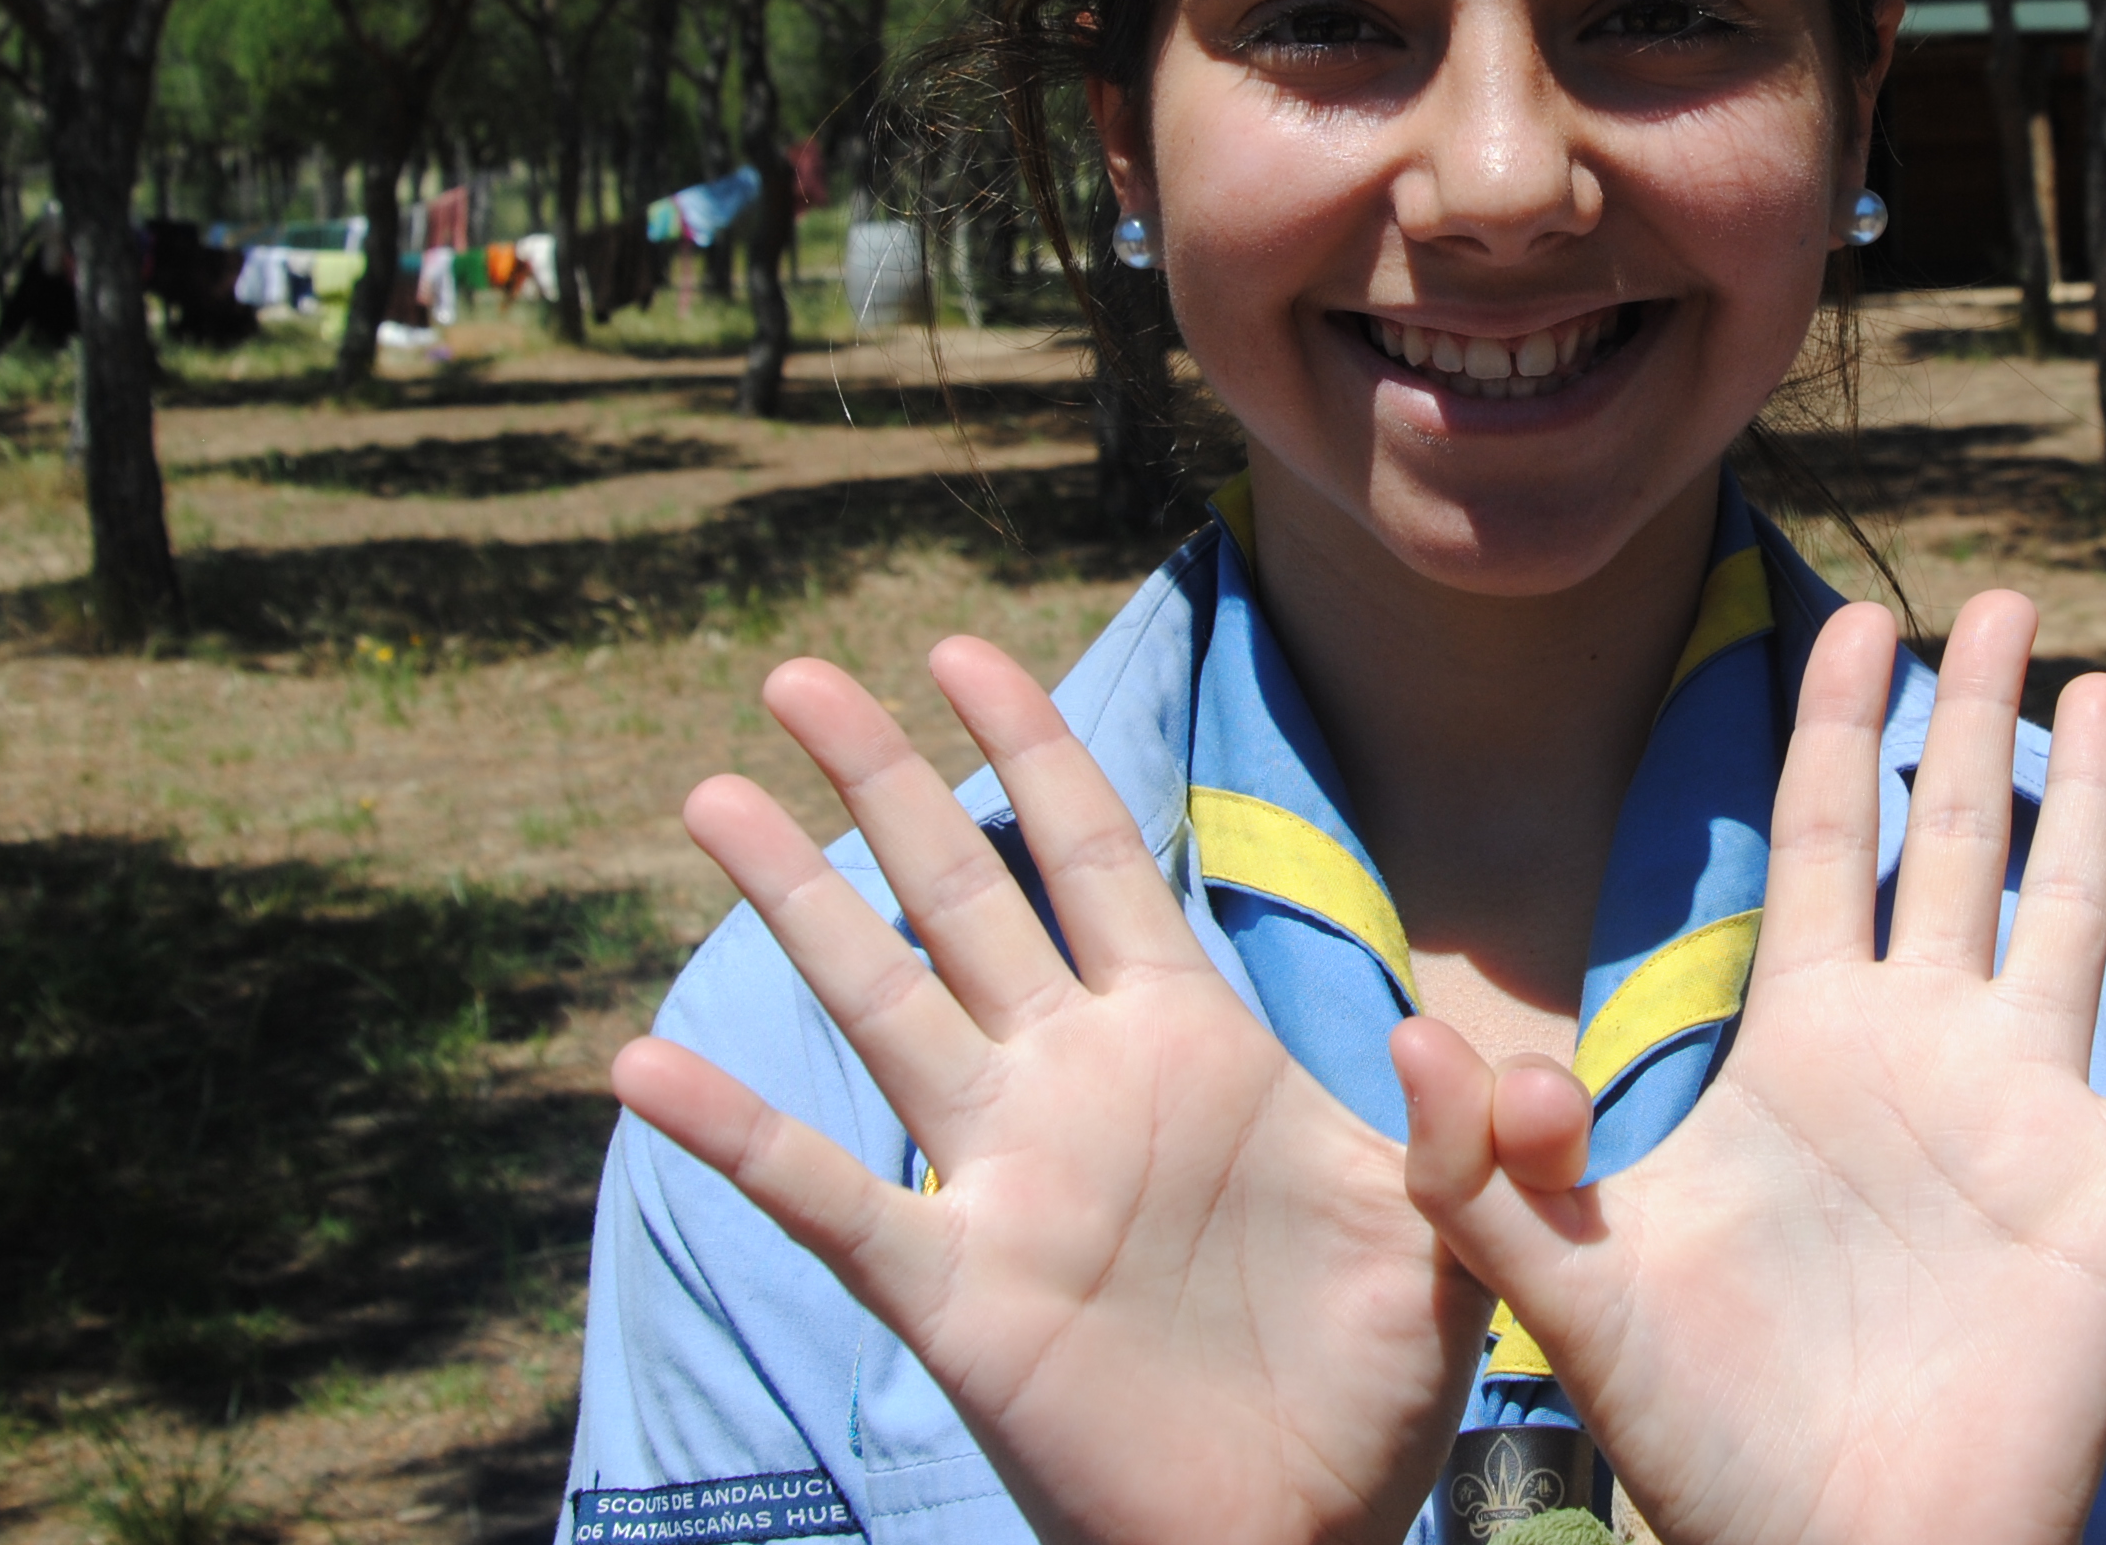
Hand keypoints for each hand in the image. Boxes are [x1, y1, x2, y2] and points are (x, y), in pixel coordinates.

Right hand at [613, 649, 1492, 1544]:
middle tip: (795, 675)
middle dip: (881, 781)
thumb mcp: (1454, 1240)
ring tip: (706, 799)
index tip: (959, 650)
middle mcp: (1078, 1083)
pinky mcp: (962, 1294)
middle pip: (961, 895)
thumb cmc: (1376, 1385)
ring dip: (795, 903)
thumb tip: (1453, 1038)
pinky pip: (829, 1199)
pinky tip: (641, 1065)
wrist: (1312, 1537)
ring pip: (882, 1005)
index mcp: (1189, 1041)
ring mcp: (1008, 1180)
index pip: (1094, 856)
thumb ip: (1464, 1134)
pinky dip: (738, 1135)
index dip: (1032, 750)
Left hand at [1391, 594, 2105, 1544]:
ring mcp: (2027, 1119)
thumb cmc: (1704, 1450)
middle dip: (1968, 719)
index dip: (1835, 730)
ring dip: (2096, 802)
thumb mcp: (1572, 1294)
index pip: (1826, 845)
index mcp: (1802, 1050)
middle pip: (1954, 844)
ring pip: (2072, 918)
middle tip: (1997, 598)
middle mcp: (1921, 1057)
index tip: (1850, 620)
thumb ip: (1489, 1173)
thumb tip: (1406, 1039)